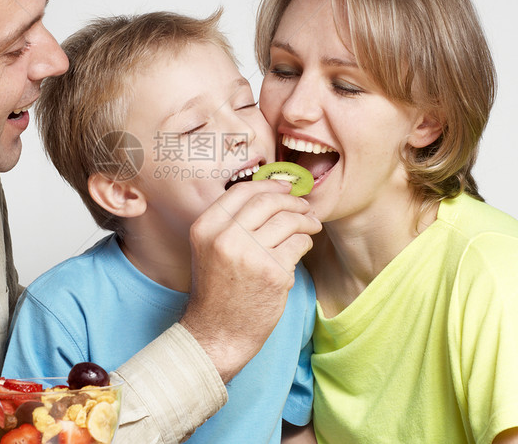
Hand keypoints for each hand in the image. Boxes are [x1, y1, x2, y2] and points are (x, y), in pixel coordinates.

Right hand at [180, 179, 320, 382]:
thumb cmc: (217, 291)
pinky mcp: (273, 273)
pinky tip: (303, 247)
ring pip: (288, 221)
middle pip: (268, 201)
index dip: (269, 184)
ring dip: (306, 221)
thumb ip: (230, 223)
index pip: (242, 191)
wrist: (217, 333)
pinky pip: (299, 244)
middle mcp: (225, 237)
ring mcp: (250, 255)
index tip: (286, 187)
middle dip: (292, 200)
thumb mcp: (209, 249)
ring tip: (311, 226)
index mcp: (206, 228)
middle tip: (305, 207)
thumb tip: (269, 194)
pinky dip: (305, 242)